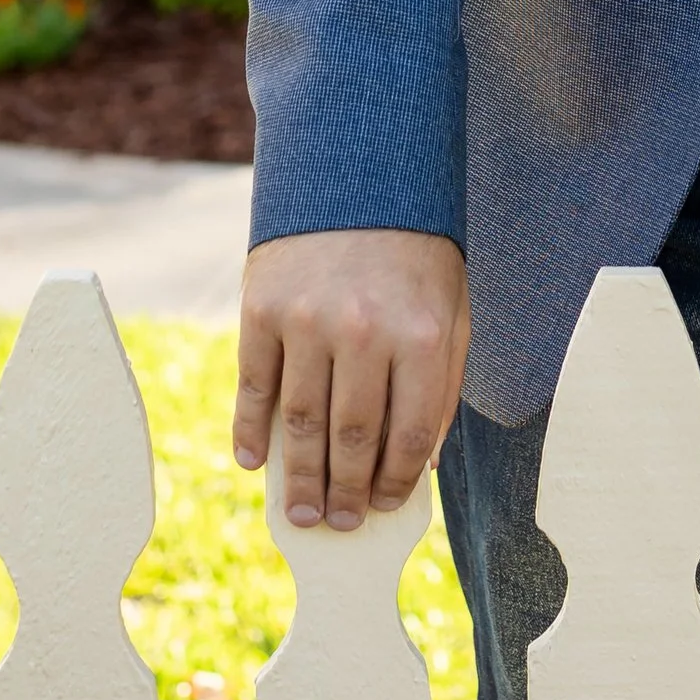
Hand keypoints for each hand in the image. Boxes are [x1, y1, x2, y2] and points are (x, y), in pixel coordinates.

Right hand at [233, 228, 470, 532]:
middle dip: (346, 493)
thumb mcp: (449, 313)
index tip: (384, 505)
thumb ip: (439, 387)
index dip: (395, 482)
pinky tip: (254, 462)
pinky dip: (250, 431)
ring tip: (302, 514)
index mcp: (419, 336)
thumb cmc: (414, 256)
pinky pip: (253, 386)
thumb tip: (420, 465)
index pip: (407, 436)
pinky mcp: (262, 308)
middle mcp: (362, 332)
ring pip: (300, 424)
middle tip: (339, 524)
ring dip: (300, 479)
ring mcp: (306, 320)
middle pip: (350, 440)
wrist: (359, 174)